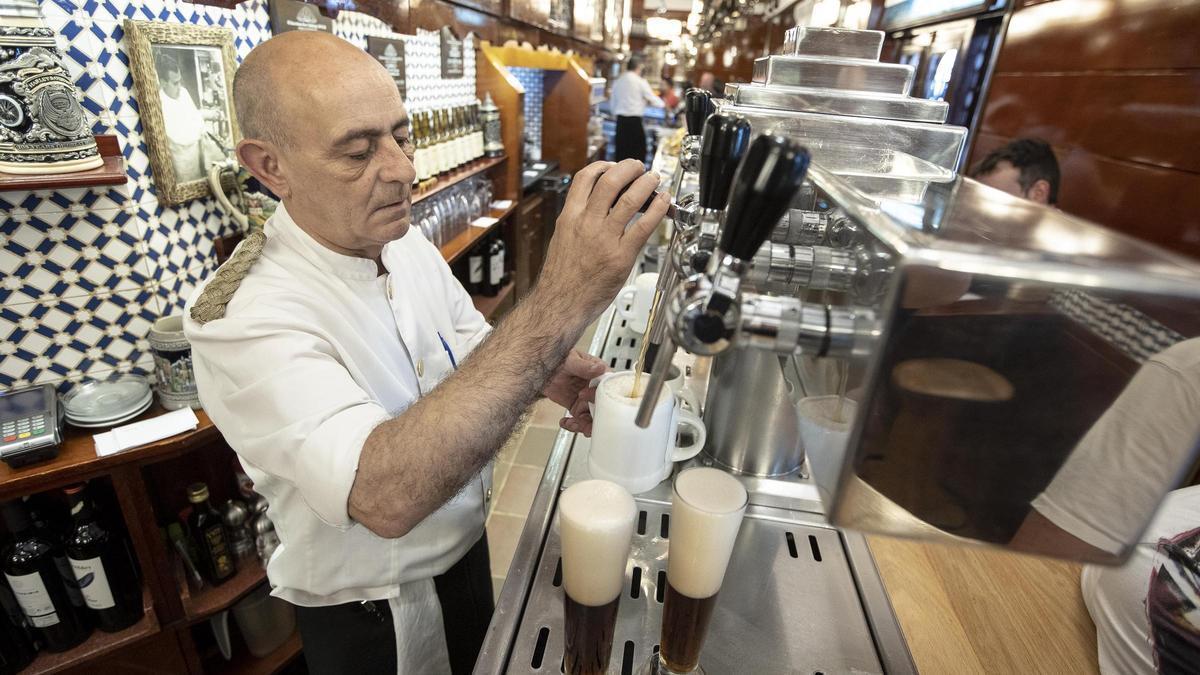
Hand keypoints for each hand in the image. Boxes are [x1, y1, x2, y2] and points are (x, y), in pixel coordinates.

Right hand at [536, 159, 670, 315]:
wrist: (559, 305)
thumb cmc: (561, 280)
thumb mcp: (562, 241)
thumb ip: (578, 222)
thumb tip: (595, 210)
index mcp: (569, 218)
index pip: (585, 178)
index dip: (603, 166)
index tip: (613, 165)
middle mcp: (586, 223)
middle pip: (610, 181)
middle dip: (628, 168)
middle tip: (639, 167)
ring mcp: (604, 238)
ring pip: (630, 198)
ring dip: (646, 183)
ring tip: (654, 180)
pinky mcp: (621, 256)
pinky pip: (644, 226)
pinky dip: (658, 209)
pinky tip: (664, 203)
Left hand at [541, 349, 605, 435]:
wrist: (542, 369)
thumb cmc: (559, 359)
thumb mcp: (571, 360)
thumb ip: (584, 366)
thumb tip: (599, 368)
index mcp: (600, 375)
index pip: (609, 388)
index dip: (603, 397)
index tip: (590, 399)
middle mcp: (595, 389)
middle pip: (604, 407)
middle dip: (596, 417)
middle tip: (585, 419)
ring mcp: (587, 400)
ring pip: (593, 418)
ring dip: (585, 425)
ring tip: (575, 424)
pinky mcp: (578, 408)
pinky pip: (580, 421)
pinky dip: (574, 425)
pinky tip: (566, 422)